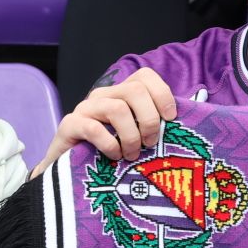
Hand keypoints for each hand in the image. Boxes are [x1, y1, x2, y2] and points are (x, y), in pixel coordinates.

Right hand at [37, 68, 177, 174]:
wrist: (68, 170)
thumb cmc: (107, 154)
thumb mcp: (133, 137)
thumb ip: (151, 127)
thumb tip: (180, 125)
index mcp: (121, 94)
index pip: (145, 76)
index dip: (162, 93)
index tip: (170, 118)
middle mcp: (103, 96)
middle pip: (134, 90)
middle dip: (149, 119)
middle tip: (150, 143)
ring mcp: (85, 109)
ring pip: (117, 108)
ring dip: (130, 136)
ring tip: (131, 154)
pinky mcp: (69, 125)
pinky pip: (94, 128)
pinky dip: (110, 145)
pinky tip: (114, 156)